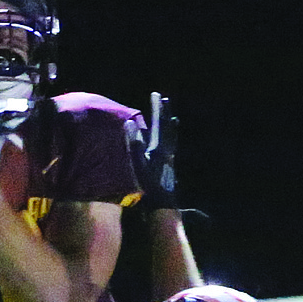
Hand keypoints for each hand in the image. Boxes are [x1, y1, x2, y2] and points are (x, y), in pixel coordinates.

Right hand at [126, 92, 179, 210]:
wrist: (163, 206)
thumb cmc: (148, 187)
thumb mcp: (138, 164)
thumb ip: (133, 143)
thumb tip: (129, 122)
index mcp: (159, 148)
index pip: (159, 123)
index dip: (157, 108)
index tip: (156, 94)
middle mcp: (167, 152)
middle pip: (168, 128)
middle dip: (166, 114)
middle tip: (165, 101)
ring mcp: (170, 161)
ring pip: (172, 139)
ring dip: (171, 127)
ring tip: (173, 119)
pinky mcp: (169, 169)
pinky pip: (171, 149)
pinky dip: (171, 142)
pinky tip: (169, 145)